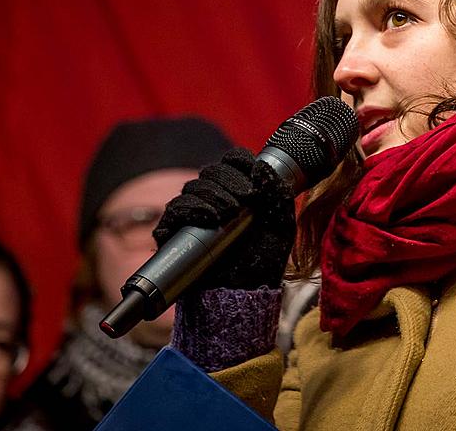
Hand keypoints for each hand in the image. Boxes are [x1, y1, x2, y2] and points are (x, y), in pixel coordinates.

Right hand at [152, 148, 295, 290]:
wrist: (244, 295)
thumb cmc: (263, 261)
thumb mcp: (281, 226)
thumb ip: (278, 194)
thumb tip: (263, 166)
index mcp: (239, 191)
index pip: (233, 161)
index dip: (240, 162)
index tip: (253, 176)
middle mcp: (215, 199)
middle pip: (211, 171)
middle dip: (228, 181)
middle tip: (245, 201)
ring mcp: (194, 215)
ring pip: (193, 188)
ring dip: (212, 194)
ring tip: (229, 213)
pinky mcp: (177, 234)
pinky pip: (174, 212)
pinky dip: (189, 209)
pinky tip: (208, 217)